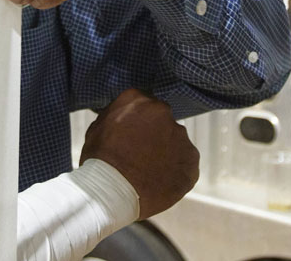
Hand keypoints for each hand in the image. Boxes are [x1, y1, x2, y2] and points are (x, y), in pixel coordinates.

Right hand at [79, 89, 198, 218]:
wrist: (113, 191)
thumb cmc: (100, 162)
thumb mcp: (98, 128)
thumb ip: (117, 117)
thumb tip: (124, 117)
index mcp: (138, 100)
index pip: (144, 106)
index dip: (140, 123)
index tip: (134, 137)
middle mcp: (163, 112)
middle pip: (163, 122)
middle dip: (155, 136)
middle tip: (141, 157)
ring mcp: (180, 135)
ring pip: (176, 143)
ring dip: (167, 154)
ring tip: (149, 173)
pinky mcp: (191, 159)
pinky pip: (186, 164)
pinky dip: (176, 172)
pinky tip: (160, 183)